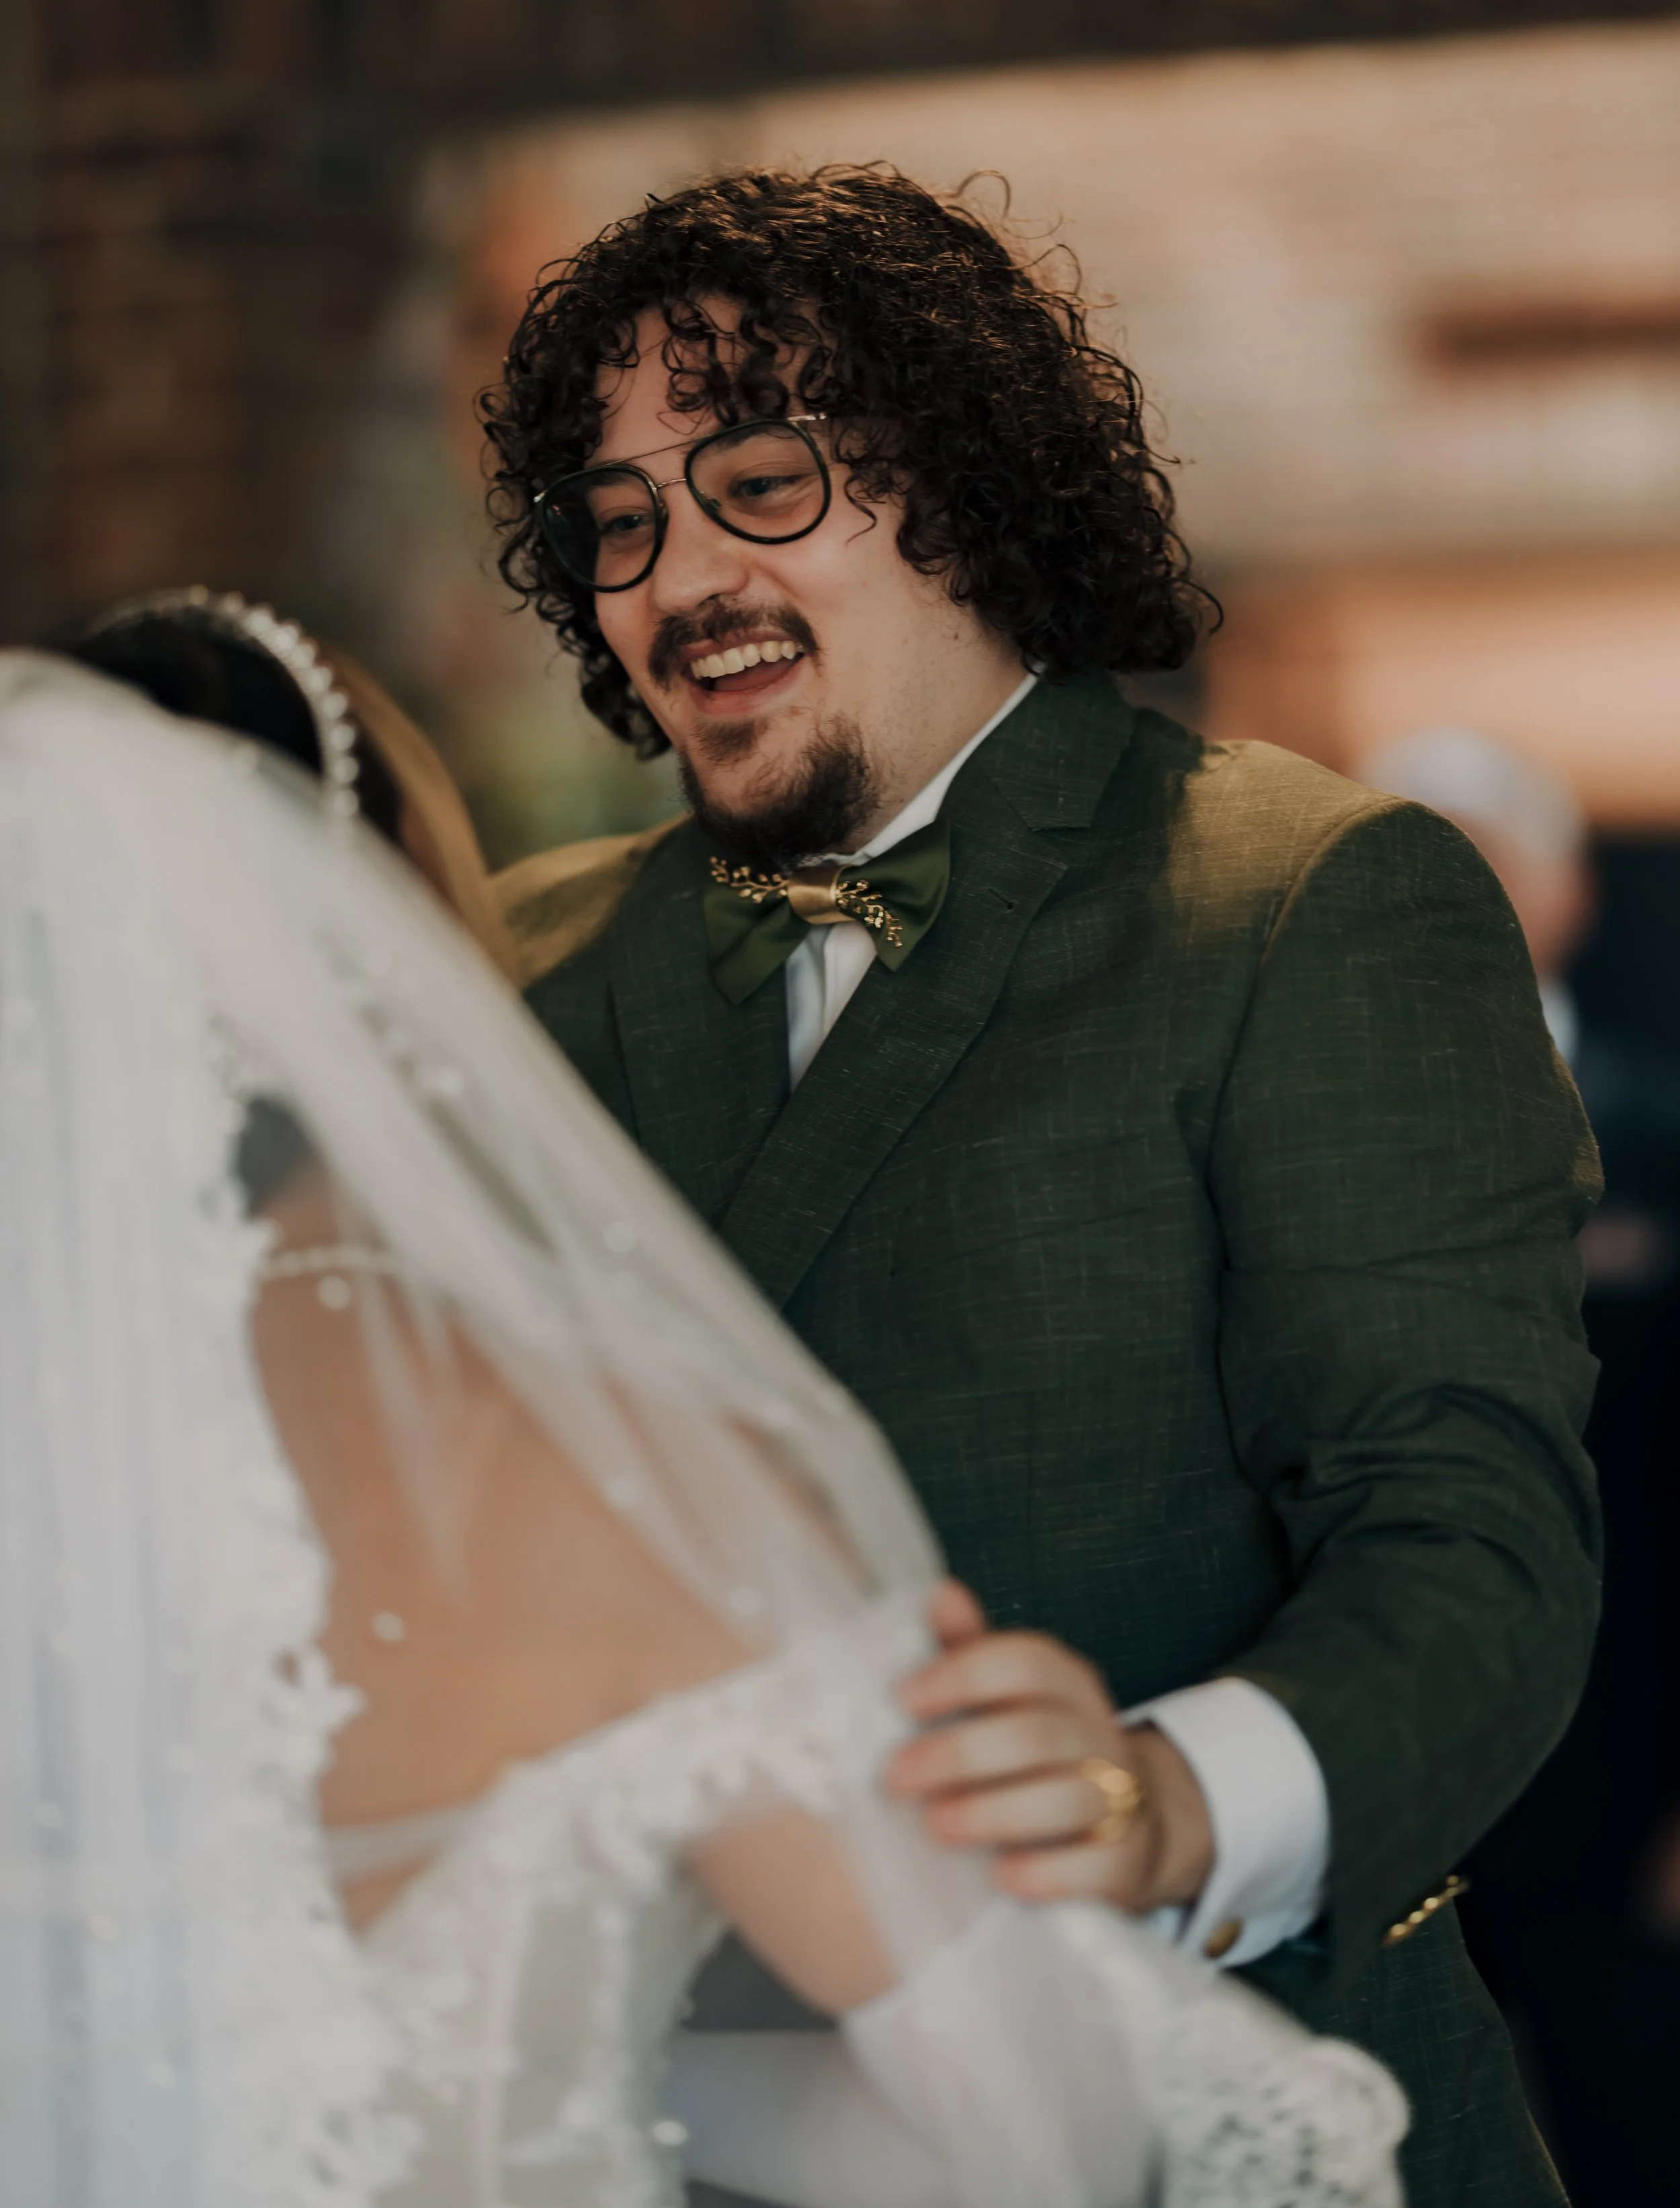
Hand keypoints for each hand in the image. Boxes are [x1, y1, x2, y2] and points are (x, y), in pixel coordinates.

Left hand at [886, 1581, 1214, 1912]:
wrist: (1127, 1827)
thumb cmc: (1038, 1752)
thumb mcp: (1005, 1699)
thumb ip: (969, 1650)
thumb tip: (939, 1593)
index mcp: (1066, 1683)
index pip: (1025, 1663)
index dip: (964, 1675)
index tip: (903, 1698)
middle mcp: (1097, 1733)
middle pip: (1038, 1733)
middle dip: (962, 1753)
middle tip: (896, 1775)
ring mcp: (1120, 1797)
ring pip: (1070, 1797)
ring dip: (996, 1812)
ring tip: (937, 1826)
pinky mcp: (1126, 1859)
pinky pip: (1097, 1865)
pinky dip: (1048, 1872)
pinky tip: (1002, 1877)